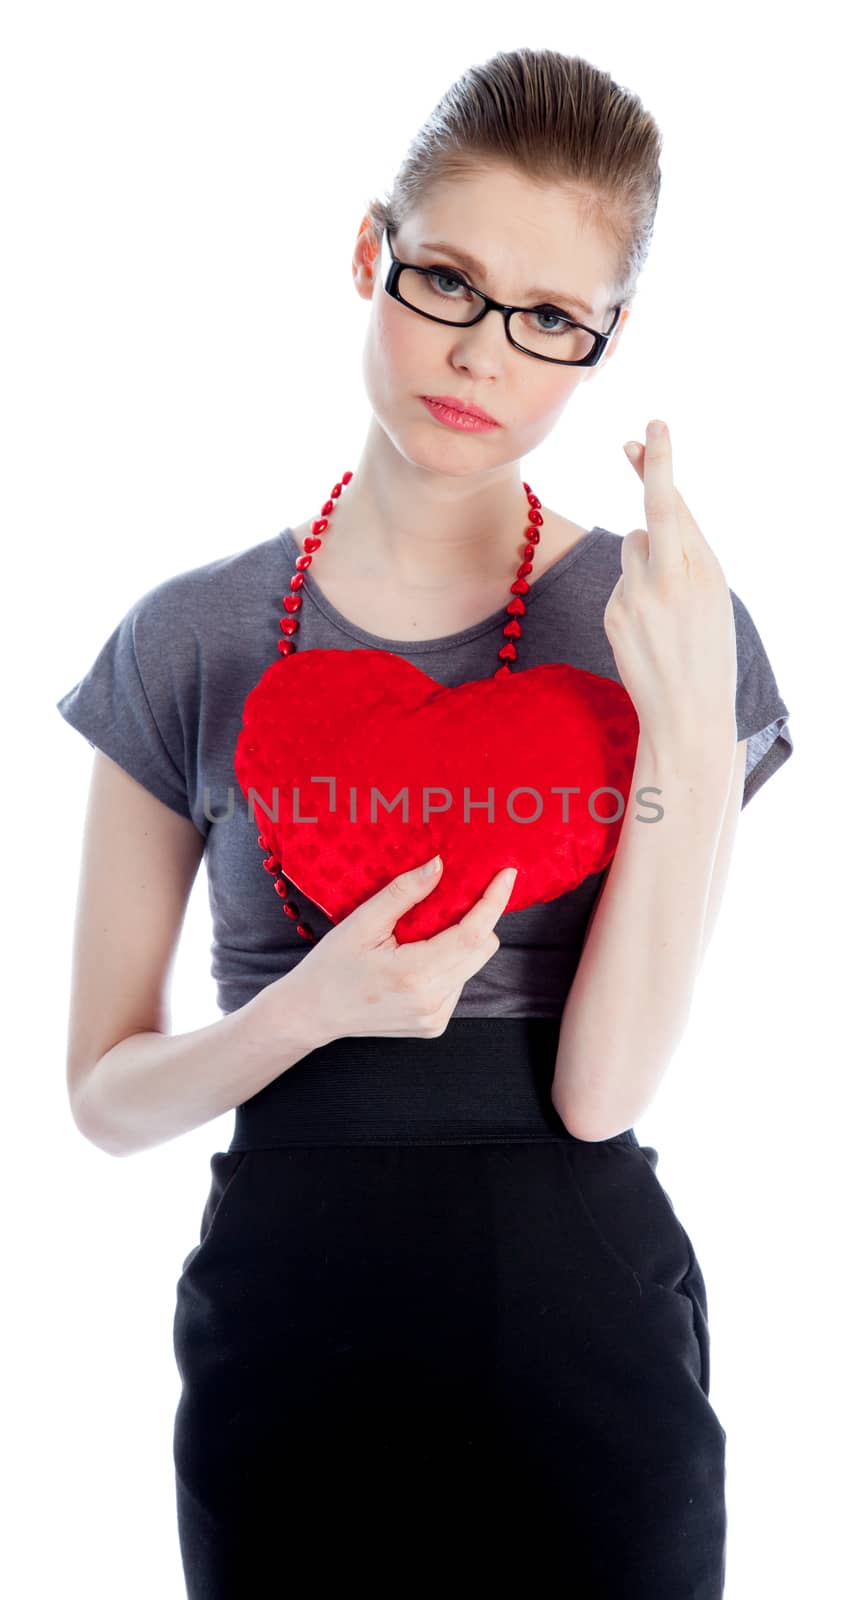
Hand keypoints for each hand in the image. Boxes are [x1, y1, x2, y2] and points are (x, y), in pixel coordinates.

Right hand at [275, 856, 516, 1047]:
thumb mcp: (362, 922)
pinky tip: (416, 962)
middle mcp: (432, 1002)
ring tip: (422, 935)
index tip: (506, 874)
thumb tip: (440, 865)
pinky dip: (447, 965)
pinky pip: (458, 984)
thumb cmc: (331, 966)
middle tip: (452, 899)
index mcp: (415, 975)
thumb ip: (404, 893)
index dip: (494, 901)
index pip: (473, 934)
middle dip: (477, 919)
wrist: (311, 1013)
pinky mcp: (434, 1026)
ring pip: (471, 966)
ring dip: (461, 943)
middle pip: (482, 949)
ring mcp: (435, 1018)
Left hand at [605, 419, 737, 745]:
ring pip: (633, 547)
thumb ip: (686, 553)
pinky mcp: (613, 615)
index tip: (653, 426)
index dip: (659, 464)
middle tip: (633, 439)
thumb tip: (644, 522)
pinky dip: (635, 591)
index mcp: (703, 572)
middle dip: (647, 470)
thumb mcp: (714, 596)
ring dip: (646, 560)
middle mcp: (666, 580)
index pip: (674, 507)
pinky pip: (623, 580)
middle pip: (650, 511)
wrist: (687, 714)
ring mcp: (634, 597)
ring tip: (667, 606)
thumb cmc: (709, 650)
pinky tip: (649, 626)